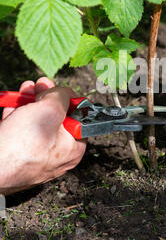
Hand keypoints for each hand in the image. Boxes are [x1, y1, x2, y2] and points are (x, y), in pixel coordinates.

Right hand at [0, 78, 85, 195]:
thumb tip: (64, 92)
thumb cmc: (22, 145)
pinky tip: (13, 104)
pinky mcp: (18, 155)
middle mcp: (58, 155)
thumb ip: (62, 96)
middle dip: (46, 97)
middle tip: (40, 83)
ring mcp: (37, 156)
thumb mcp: (50, 110)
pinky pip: (21, 132)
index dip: (69, 100)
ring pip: (36, 122)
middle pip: (56, 118)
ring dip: (30, 102)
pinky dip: (17, 115)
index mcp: (73, 148)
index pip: (78, 120)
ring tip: (26, 88)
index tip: (60, 90)